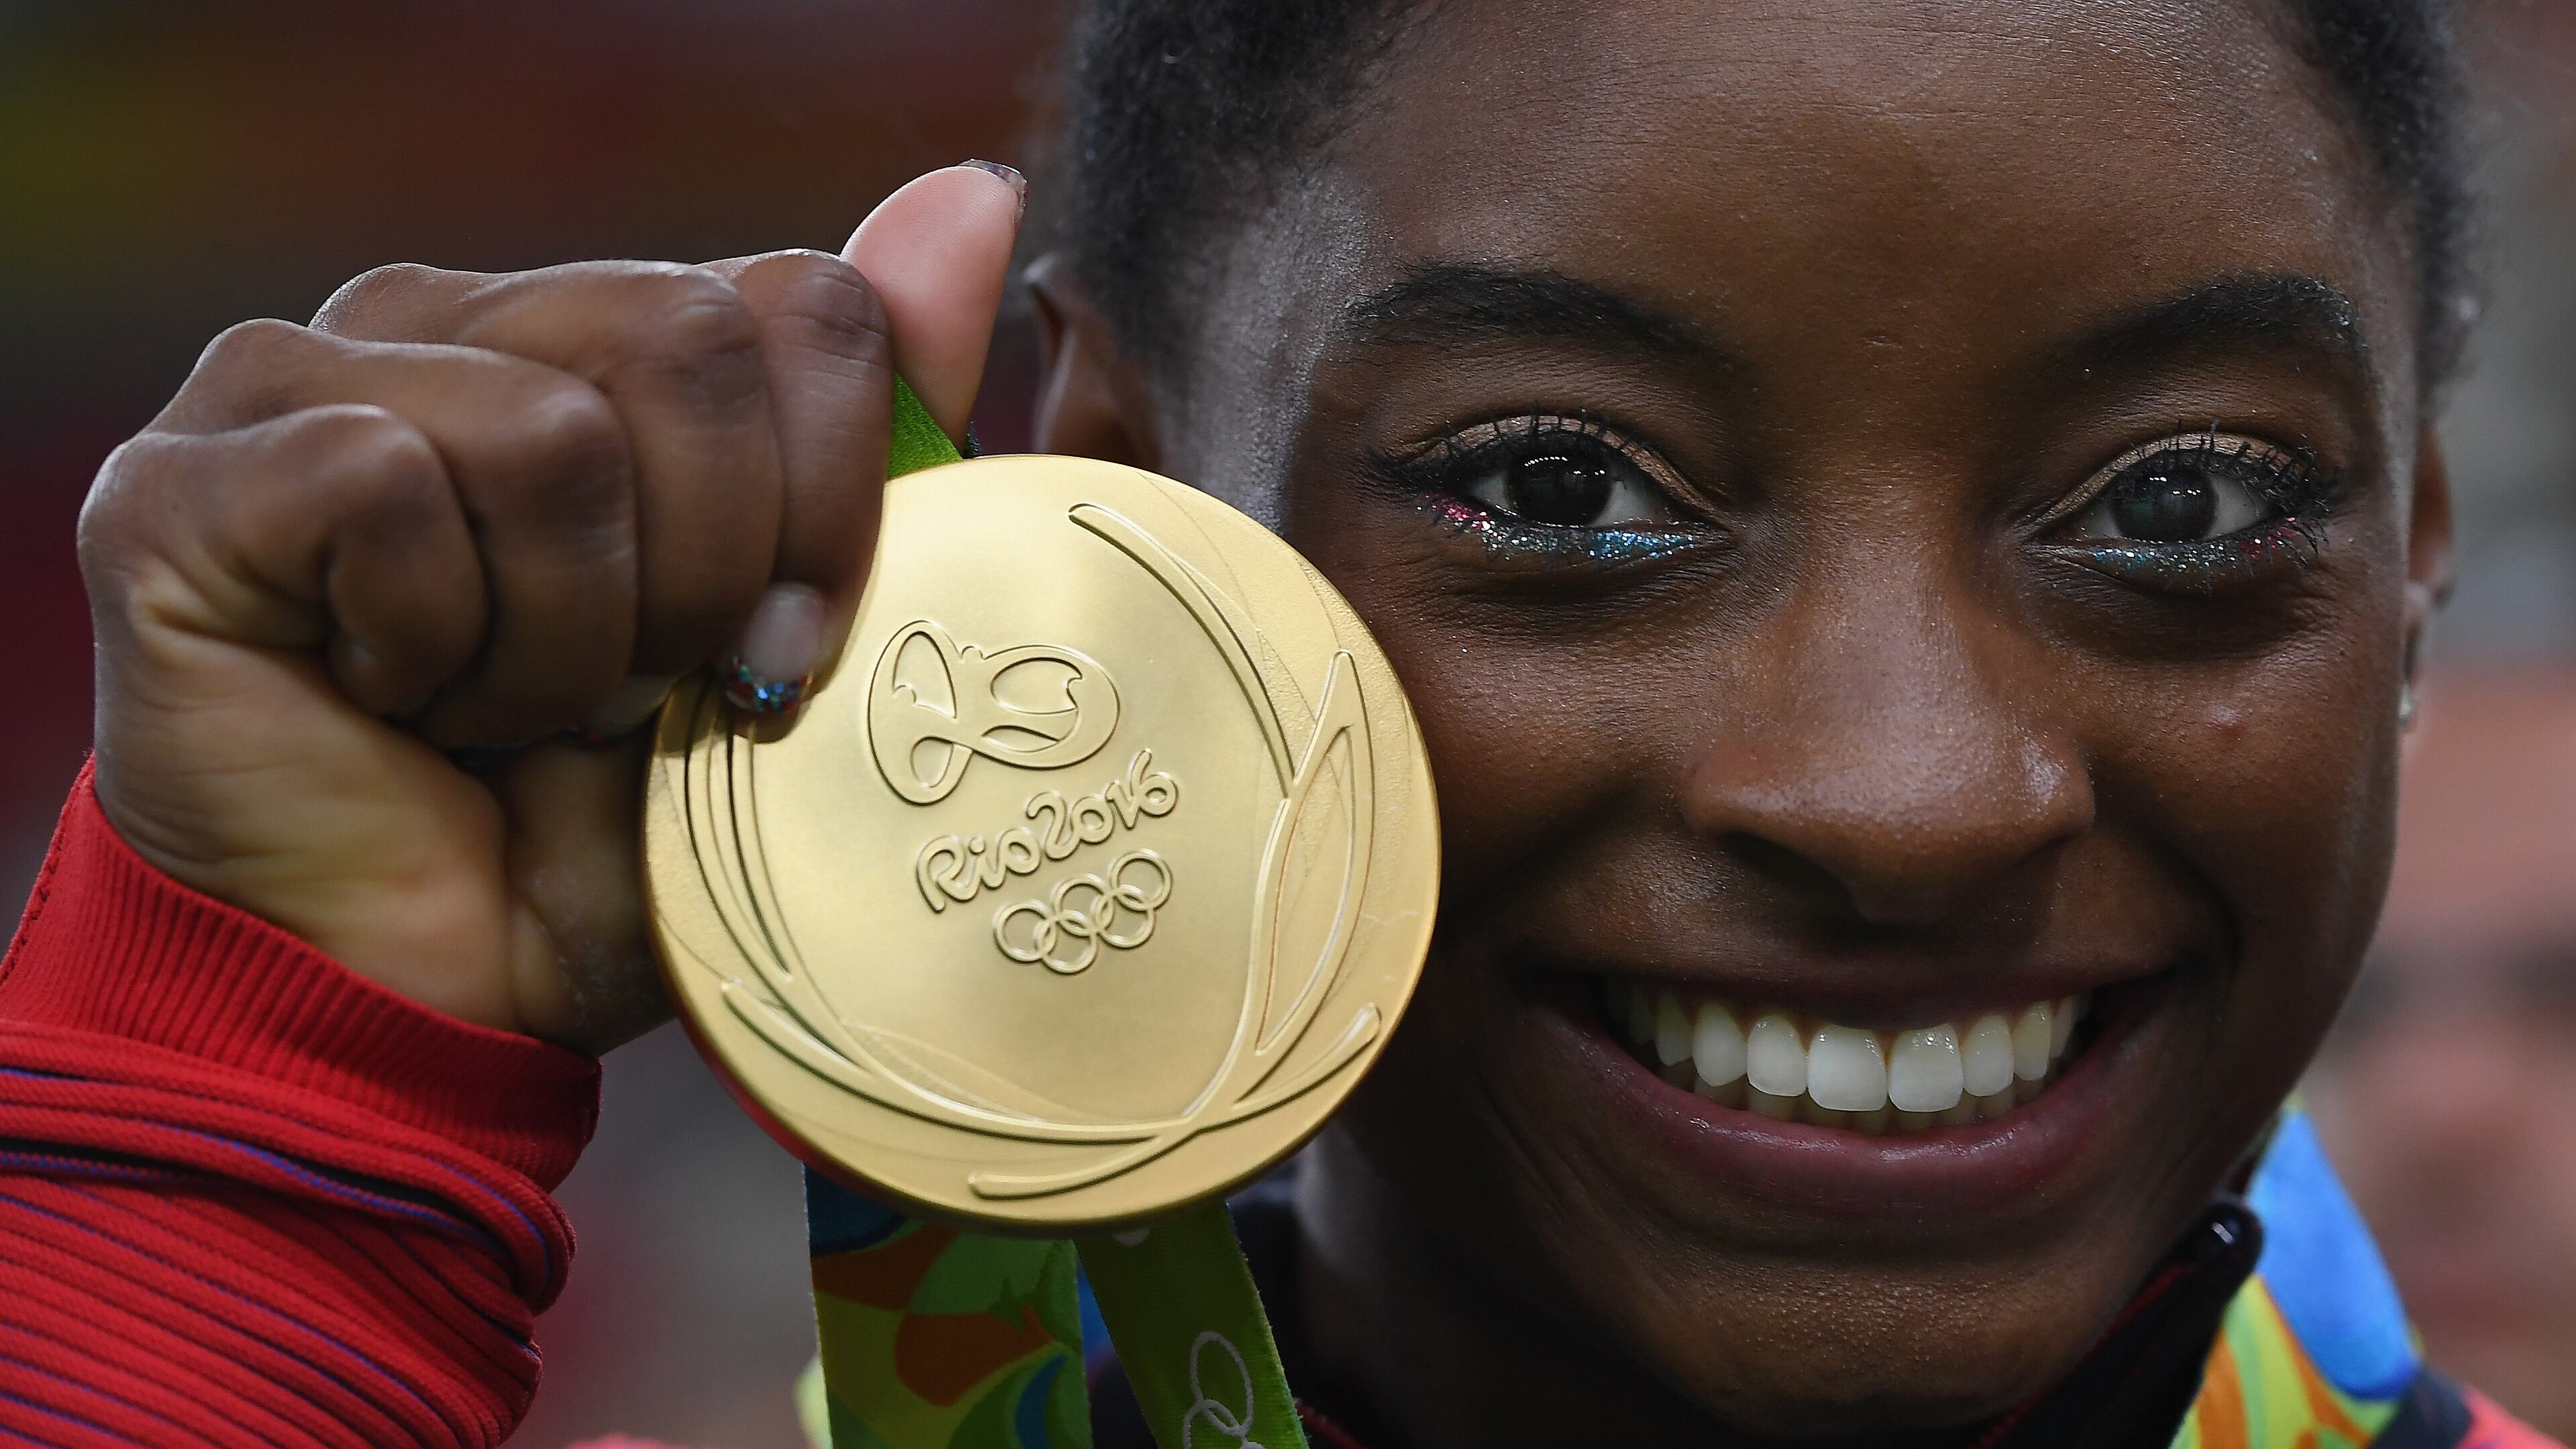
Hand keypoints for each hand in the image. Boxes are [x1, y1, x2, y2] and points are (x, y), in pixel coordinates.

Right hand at [76, 164, 1024, 1053]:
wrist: (428, 998)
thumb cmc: (604, 827)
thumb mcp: (788, 634)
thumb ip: (879, 422)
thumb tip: (977, 202)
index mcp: (599, 340)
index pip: (797, 300)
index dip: (835, 496)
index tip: (782, 648)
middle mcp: (450, 321)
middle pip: (688, 337)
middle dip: (709, 572)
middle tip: (635, 692)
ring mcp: (300, 377)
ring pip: (551, 431)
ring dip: (566, 639)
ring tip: (504, 709)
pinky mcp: (192, 474)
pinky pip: (392, 488)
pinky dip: (436, 647)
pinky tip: (392, 700)